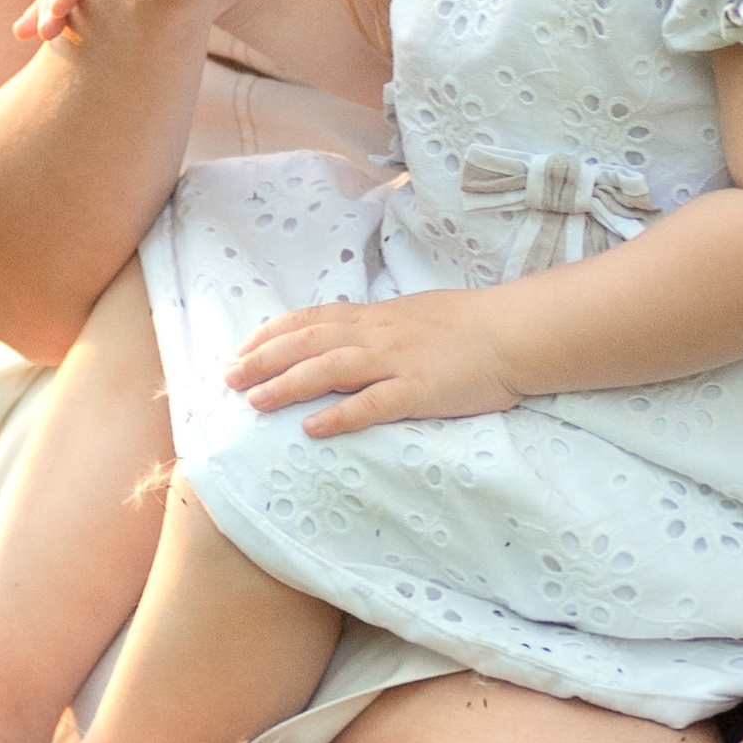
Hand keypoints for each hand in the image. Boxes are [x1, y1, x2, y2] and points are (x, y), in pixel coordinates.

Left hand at [227, 289, 517, 436]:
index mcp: (376, 317)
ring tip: (254, 403)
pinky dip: (339, 415)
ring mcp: (397, 363)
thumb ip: (380, 327)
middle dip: (263, 360)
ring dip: (287, 386)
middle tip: (227, 379)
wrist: (514, 331)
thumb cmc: (470, 325)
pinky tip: (312, 428)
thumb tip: (351, 337)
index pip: (311, 319)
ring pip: (329, 370)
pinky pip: (372, 404)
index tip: (241, 348)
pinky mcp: (419, 391)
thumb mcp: (415, 314)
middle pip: (308, 343)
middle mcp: (377, 336)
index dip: (272, 334)